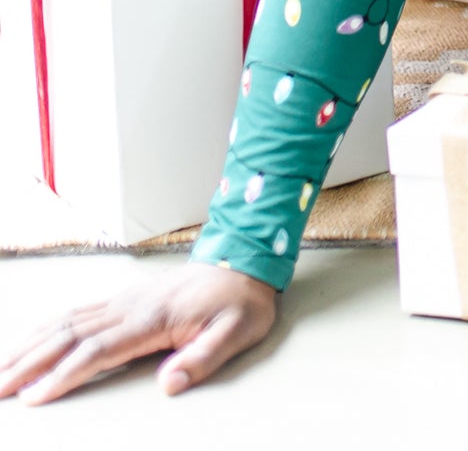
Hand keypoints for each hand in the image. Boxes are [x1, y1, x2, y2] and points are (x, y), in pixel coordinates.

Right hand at [0, 264, 277, 404]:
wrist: (245, 263)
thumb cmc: (241, 302)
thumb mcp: (238, 332)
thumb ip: (204, 358)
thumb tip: (170, 384)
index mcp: (153, 319)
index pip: (99, 349)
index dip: (64, 374)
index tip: (33, 397)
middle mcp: (130, 306)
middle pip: (70, 336)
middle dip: (29, 364)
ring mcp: (124, 300)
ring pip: (66, 322)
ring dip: (29, 346)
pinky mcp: (123, 299)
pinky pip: (76, 313)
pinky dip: (45, 329)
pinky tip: (28, 343)